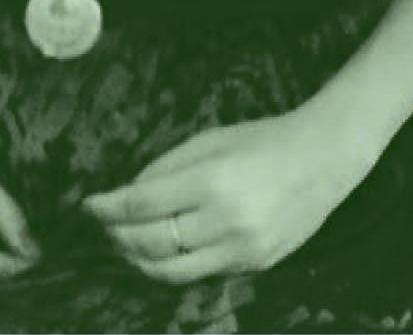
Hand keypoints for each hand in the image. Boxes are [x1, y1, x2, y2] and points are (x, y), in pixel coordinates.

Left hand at [82, 105, 378, 284]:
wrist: (323, 159)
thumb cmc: (263, 139)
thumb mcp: (210, 140)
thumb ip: (168, 168)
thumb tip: (130, 195)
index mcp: (211, 180)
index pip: (142, 205)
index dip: (109, 208)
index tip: (90, 205)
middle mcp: (225, 221)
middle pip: (151, 243)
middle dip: (118, 236)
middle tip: (104, 225)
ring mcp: (241, 249)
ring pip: (171, 272)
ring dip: (138, 260)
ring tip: (125, 245)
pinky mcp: (254, 266)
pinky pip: (201, 272)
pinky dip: (173, 265)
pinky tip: (162, 252)